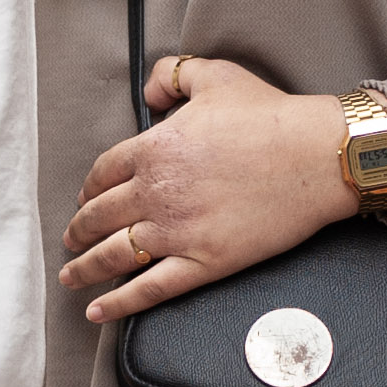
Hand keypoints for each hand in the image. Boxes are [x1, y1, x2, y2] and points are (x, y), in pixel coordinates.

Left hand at [62, 52, 357, 320]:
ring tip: (72, 275)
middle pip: (99, 216)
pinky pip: (149, 289)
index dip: (89, 188)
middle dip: (78, 230)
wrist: (316, 156)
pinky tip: (97, 310)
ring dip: (85, 267)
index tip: (86, 197)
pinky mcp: (204, 262)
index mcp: (153, 150)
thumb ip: (172, 76)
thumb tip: (149, 93)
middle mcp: (156, 193)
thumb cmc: (270, 116)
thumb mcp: (214, 76)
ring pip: (113, 255)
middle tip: (70, 239)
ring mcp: (177, 232)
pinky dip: (118, 303)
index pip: (103, 173)